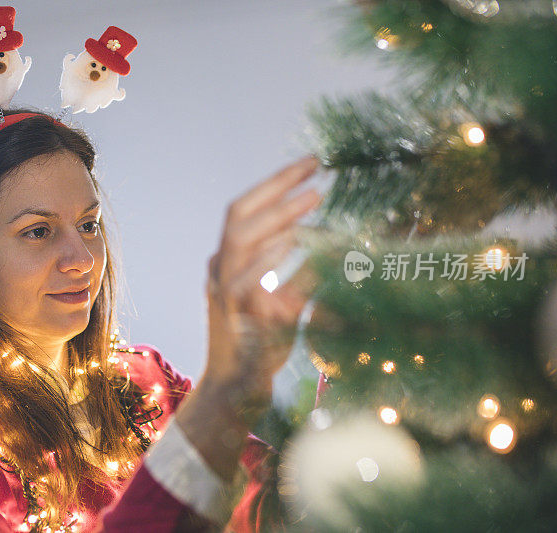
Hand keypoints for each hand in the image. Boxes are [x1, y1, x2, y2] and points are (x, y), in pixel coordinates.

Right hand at [204, 156, 321, 408]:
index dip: (276, 184)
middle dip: (276, 188)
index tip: (311, 165)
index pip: (246, 210)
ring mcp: (221, 291)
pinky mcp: (231, 315)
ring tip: (314, 198)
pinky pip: (247, 279)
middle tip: (316, 171)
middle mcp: (220, 270)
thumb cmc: (261, 343)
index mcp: (229, 262)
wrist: (236, 387)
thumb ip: (304, 273)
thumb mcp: (286, 301)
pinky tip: (294, 239)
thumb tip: (337, 246)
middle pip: (238, 215)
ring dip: (278, 216)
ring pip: (239, 241)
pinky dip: (269, 257)